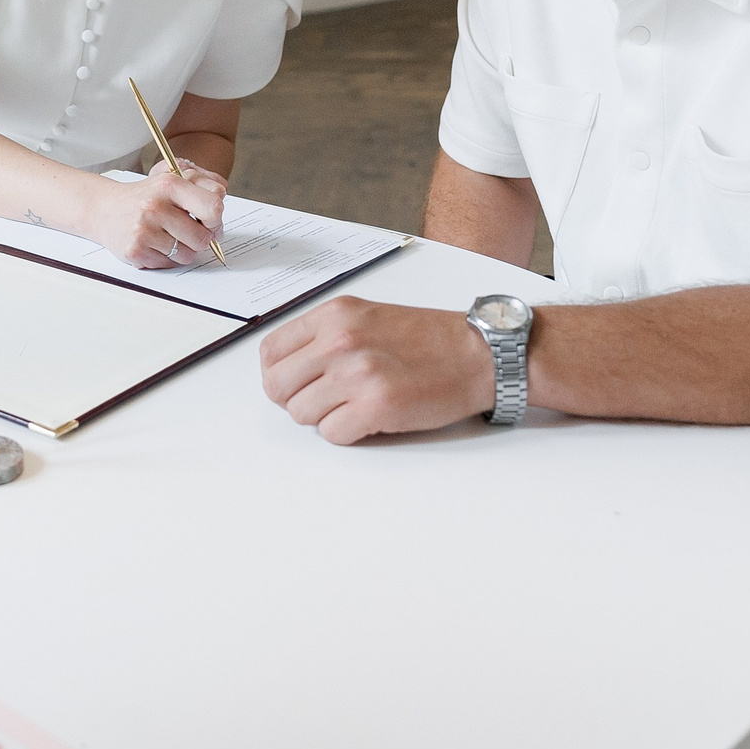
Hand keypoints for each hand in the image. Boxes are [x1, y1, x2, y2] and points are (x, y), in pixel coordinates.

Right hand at [85, 162, 226, 267]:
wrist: (104, 208)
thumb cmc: (146, 195)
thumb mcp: (173, 178)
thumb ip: (205, 184)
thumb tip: (221, 209)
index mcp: (169, 184)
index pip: (214, 207)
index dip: (217, 219)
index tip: (210, 220)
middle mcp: (155, 206)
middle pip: (203, 238)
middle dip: (201, 237)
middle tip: (189, 230)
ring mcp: (144, 230)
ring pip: (188, 255)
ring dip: (184, 249)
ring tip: (169, 236)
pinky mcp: (135, 250)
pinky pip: (169, 264)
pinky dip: (167, 257)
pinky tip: (155, 243)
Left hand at [259, 298, 496, 443]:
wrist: (479, 353)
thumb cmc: (428, 339)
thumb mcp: (366, 317)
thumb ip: (325, 336)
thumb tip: (288, 368)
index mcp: (334, 315)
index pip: (270, 352)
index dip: (279, 375)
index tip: (297, 384)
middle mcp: (340, 340)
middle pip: (278, 387)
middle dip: (297, 400)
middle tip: (326, 401)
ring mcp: (357, 373)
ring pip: (301, 414)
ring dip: (325, 417)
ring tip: (355, 406)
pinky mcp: (377, 406)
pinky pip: (332, 433)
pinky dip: (347, 433)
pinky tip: (370, 418)